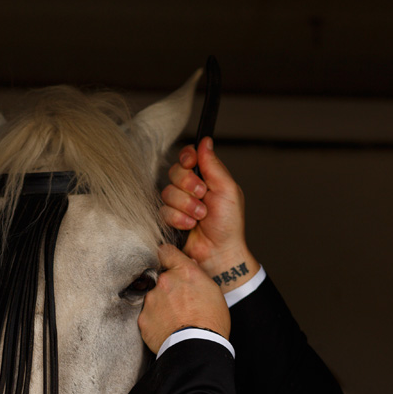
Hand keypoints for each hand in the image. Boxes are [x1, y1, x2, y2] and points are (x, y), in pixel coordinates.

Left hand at [137, 244, 229, 353]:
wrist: (197, 348)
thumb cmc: (211, 321)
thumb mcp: (214, 292)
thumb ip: (198, 275)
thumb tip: (190, 265)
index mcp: (183, 272)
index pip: (166, 252)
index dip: (167, 257)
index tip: (167, 261)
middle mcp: (164, 282)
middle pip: (161, 279)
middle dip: (168, 288)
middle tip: (181, 304)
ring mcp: (151, 301)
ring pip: (154, 299)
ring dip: (161, 306)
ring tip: (176, 320)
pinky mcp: (143, 320)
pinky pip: (148, 317)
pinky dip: (155, 322)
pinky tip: (168, 329)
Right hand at [160, 138, 258, 291]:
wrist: (219, 252)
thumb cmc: (229, 225)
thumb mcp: (227, 190)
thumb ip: (214, 166)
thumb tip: (205, 142)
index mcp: (205, 177)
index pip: (187, 156)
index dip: (186, 158)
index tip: (191, 164)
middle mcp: (190, 188)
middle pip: (174, 172)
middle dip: (188, 185)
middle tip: (203, 195)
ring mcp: (179, 204)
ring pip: (168, 192)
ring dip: (186, 205)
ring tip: (200, 216)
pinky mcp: (169, 219)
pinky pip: (163, 211)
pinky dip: (179, 219)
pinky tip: (190, 225)